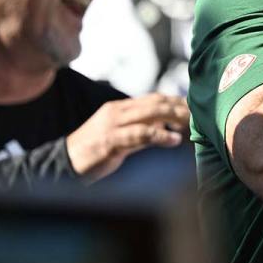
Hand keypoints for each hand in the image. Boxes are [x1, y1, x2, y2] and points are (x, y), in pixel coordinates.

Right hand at [65, 93, 189, 181]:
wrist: (63, 164)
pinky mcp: (110, 140)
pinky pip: (140, 134)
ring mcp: (113, 124)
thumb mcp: (121, 138)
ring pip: (151, 113)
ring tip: (192, 125)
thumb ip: (142, 131)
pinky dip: (160, 135)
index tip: (195, 107)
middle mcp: (117, 112)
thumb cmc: (93, 153)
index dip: (177, 101)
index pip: (154, 98)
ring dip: (175, 118)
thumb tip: (166, 129)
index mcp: (120, 108)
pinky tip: (174, 140)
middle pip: (156, 102)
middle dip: (180, 107)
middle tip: (200, 115)